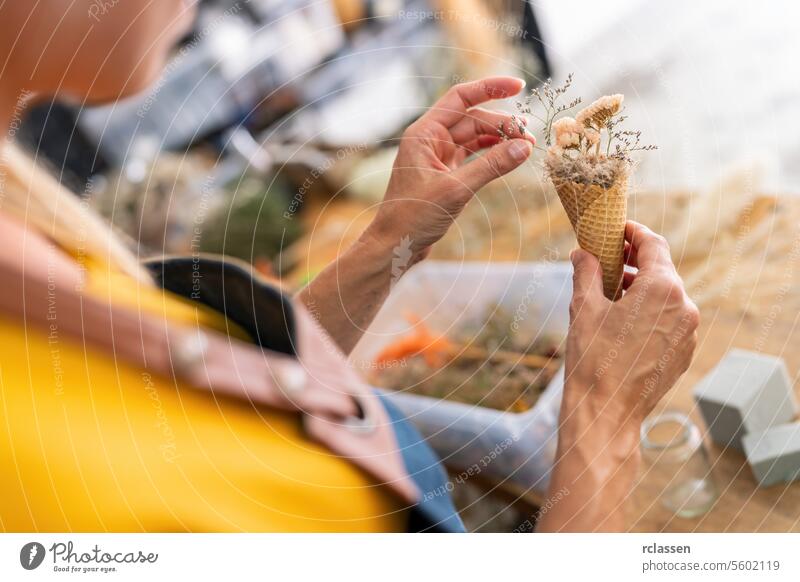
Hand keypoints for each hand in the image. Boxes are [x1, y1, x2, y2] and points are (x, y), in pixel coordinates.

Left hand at [366, 76, 534, 257]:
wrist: (395, 246)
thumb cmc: (413, 217)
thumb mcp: (455, 189)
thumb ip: (491, 166)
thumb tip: (524, 148)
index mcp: (424, 134)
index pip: (460, 98)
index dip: (489, 88)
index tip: (518, 86)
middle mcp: (430, 140)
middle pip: (473, 119)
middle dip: (502, 124)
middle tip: (529, 138)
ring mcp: (438, 157)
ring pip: (476, 138)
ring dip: (500, 140)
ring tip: (526, 147)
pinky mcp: (446, 175)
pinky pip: (474, 157)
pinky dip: (492, 156)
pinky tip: (510, 158)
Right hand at [563, 220, 699, 428]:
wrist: (606, 413)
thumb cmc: (593, 360)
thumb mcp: (584, 309)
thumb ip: (586, 273)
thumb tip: (582, 253)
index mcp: (663, 290)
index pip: (654, 244)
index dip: (634, 232)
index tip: (618, 229)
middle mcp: (685, 307)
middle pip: (662, 270)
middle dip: (635, 261)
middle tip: (608, 258)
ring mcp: (689, 332)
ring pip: (667, 297)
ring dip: (642, 288)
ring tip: (611, 292)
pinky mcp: (685, 351)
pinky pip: (671, 320)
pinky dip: (650, 313)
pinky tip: (624, 321)